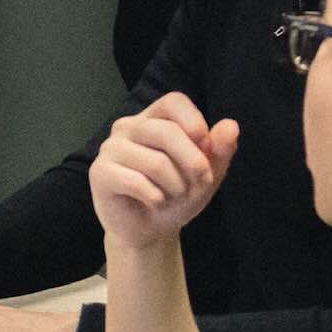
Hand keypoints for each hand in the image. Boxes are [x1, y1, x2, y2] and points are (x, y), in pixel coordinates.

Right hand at [89, 92, 239, 250]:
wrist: (150, 230)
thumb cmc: (176, 196)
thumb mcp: (207, 174)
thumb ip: (219, 150)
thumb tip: (231, 125)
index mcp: (153, 119)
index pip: (173, 101)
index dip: (194, 122)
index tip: (206, 147)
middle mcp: (128, 127)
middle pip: (167, 131)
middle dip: (194, 164)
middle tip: (200, 184)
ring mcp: (110, 148)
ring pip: (156, 162)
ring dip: (176, 187)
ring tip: (173, 196)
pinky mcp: (100, 172)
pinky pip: (137, 182)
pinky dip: (156, 199)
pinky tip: (154, 202)